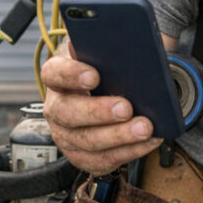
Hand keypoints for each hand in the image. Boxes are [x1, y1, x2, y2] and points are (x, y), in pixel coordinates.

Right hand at [41, 43, 163, 174]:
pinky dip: (129, 151)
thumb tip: (123, 42)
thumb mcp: (101, 54)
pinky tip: (148, 140)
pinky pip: (103, 160)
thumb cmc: (104, 72)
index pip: (53, 73)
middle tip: (126, 107)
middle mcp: (56, 108)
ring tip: (145, 127)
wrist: (105, 95)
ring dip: (119, 136)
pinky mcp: (82, 156)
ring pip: (87, 141)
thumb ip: (105, 46)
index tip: (94, 75)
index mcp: (57, 77)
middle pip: (67, 113)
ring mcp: (67, 136)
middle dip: (98, 112)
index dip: (71, 75)